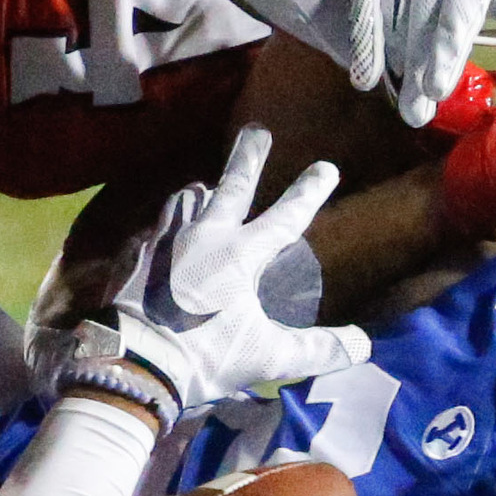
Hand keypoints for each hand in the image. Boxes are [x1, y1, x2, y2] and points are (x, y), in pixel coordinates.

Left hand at [104, 128, 370, 409]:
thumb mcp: (266, 358)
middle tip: (257, 131)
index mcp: (239, 255)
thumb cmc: (202, 357)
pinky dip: (166, 230)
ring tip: (204, 190)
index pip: (285, 217)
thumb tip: (364, 344)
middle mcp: (203, 236)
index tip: (326, 168)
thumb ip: (316, 349)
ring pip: (185, 201)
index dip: (308, 192)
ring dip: (201, 194)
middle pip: (231, 187)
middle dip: (248, 158)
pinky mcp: (134, 256)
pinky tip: (164, 240)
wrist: (131, 364)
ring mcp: (163, 242)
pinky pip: (153, 231)